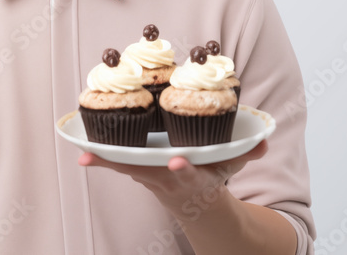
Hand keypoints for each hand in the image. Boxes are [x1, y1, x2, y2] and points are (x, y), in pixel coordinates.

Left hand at [77, 140, 268, 218]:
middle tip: (104, 159)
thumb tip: (265, 140)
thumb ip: (246, 152)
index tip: (178, 162)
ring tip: (84, 154)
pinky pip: (117, 165)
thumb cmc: (210, 177)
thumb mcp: (230, 167)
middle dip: (128, 166)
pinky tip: (82, 148)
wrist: (195, 205)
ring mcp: (149, 178)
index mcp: (192, 177)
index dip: (183, 169)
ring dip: (105, 162)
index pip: (189, 174)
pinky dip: (101, 158)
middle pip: (146, 173)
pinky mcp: (137, 173)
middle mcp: (167, 179)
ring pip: (125, 169)